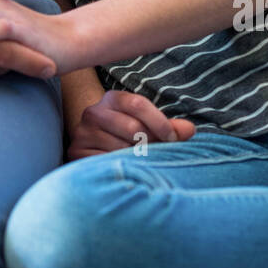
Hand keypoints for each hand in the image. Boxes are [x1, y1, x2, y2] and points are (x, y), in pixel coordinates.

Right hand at [67, 90, 195, 160]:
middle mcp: (94, 112)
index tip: (173, 139)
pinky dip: (120, 167)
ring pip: (121, 148)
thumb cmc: (127, 136)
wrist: (93, 148)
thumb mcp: (147, 126)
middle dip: (151, 144)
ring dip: (137, 159)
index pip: (138, 104)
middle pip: (133, 128)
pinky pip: (106, 162)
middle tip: (157, 155)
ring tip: (140, 163)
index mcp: (112, 99)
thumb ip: (168, 128)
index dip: (160, 123)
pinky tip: (125, 169)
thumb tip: (190, 130)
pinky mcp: (77, 152)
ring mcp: (83, 133)